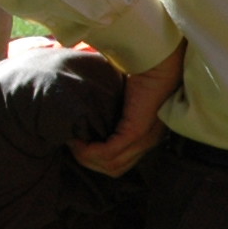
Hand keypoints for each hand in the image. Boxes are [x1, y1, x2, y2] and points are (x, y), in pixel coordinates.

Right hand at [73, 41, 182, 177]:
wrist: (155, 60)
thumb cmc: (137, 73)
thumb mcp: (119, 98)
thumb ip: (108, 111)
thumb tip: (84, 117)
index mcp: (146, 137)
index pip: (119, 163)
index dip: (96, 158)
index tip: (78, 144)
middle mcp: (147, 143)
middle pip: (113, 169)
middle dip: (88, 160)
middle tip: (72, 145)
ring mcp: (143, 140)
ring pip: (110, 165)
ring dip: (87, 156)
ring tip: (74, 142)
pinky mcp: (136, 132)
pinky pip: (109, 152)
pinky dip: (90, 150)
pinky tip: (79, 140)